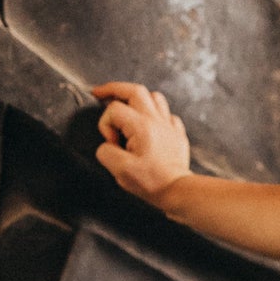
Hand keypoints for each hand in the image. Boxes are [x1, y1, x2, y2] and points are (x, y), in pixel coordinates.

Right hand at [90, 81, 191, 206]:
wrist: (178, 191)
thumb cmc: (152, 182)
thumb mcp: (120, 170)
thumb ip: (106, 152)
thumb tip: (108, 144)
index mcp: (142, 127)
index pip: (114, 109)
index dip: (105, 124)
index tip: (111, 143)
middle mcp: (156, 120)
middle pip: (134, 90)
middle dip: (115, 89)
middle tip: (101, 93)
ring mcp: (169, 126)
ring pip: (154, 97)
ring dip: (137, 98)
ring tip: (126, 106)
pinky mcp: (177, 134)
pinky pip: (167, 114)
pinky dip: (155, 114)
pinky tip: (149, 123)